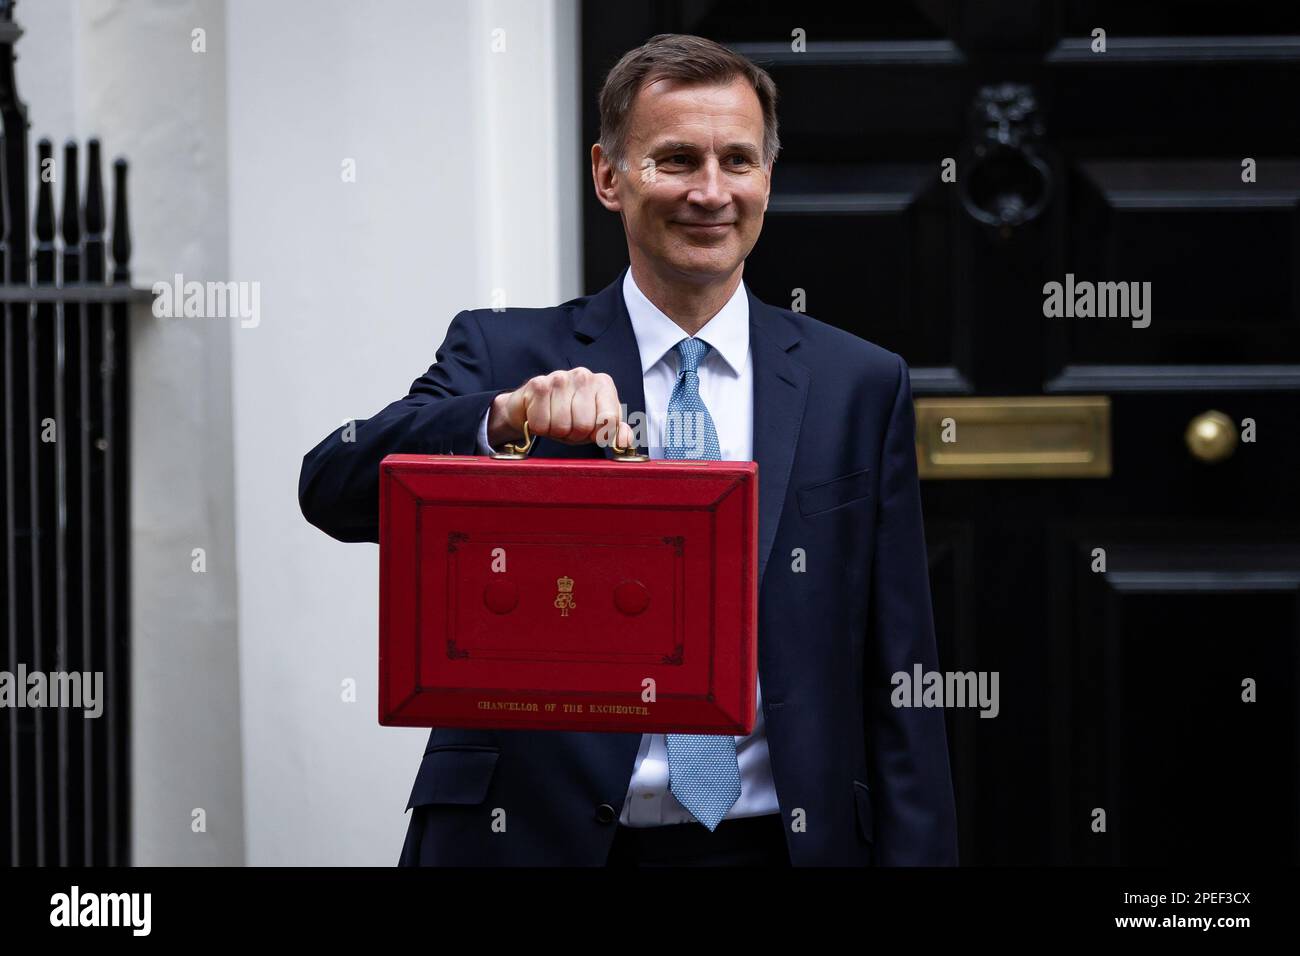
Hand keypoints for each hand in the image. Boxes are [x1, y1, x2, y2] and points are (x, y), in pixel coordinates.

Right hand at [487, 367, 634, 449]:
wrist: (533, 406)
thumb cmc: (569, 416)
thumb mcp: (596, 425)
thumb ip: (615, 431)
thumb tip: (624, 442)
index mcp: (603, 384)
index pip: (609, 420)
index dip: (598, 435)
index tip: (591, 431)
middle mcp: (584, 376)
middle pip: (584, 425)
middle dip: (575, 435)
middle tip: (569, 426)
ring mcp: (560, 378)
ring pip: (562, 426)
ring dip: (556, 432)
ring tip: (554, 421)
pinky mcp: (538, 384)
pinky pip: (542, 424)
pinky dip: (540, 428)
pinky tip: (541, 416)